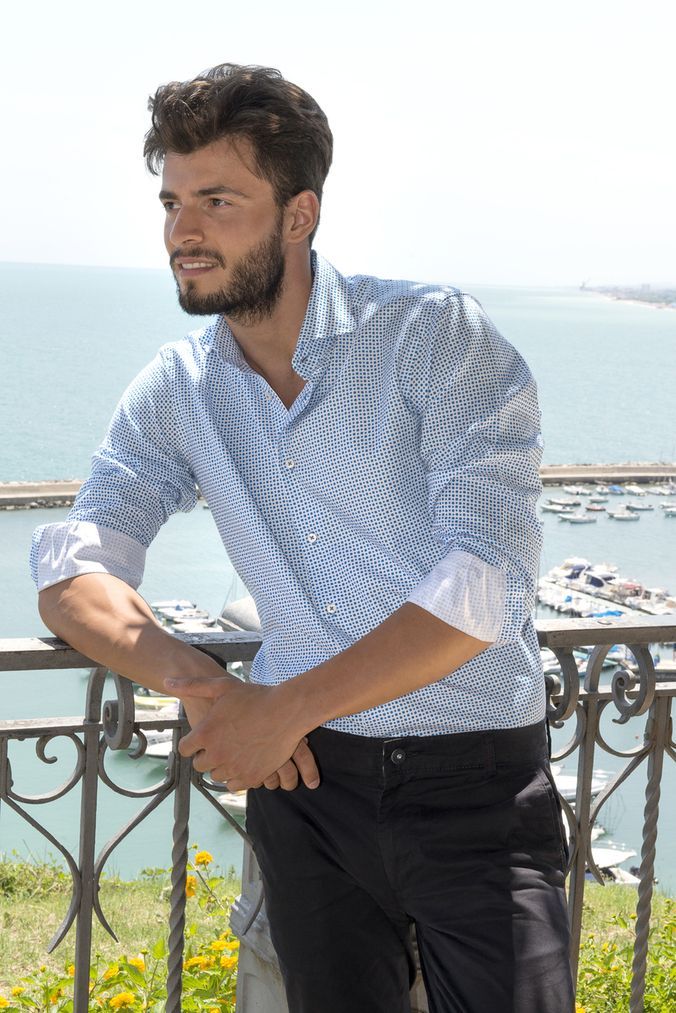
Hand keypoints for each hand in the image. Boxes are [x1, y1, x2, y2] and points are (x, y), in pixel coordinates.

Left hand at [164, 674, 318, 791]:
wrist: (287, 711)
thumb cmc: (255, 696)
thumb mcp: (222, 686)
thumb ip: (192, 686)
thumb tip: (166, 681)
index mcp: (205, 733)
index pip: (185, 750)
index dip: (193, 744)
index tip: (203, 739)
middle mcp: (216, 754)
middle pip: (200, 765)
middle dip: (207, 755)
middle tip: (222, 743)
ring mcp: (233, 767)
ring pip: (217, 775)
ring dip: (222, 766)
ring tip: (235, 750)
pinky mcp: (250, 777)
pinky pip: (233, 785)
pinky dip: (236, 776)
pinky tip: (244, 761)